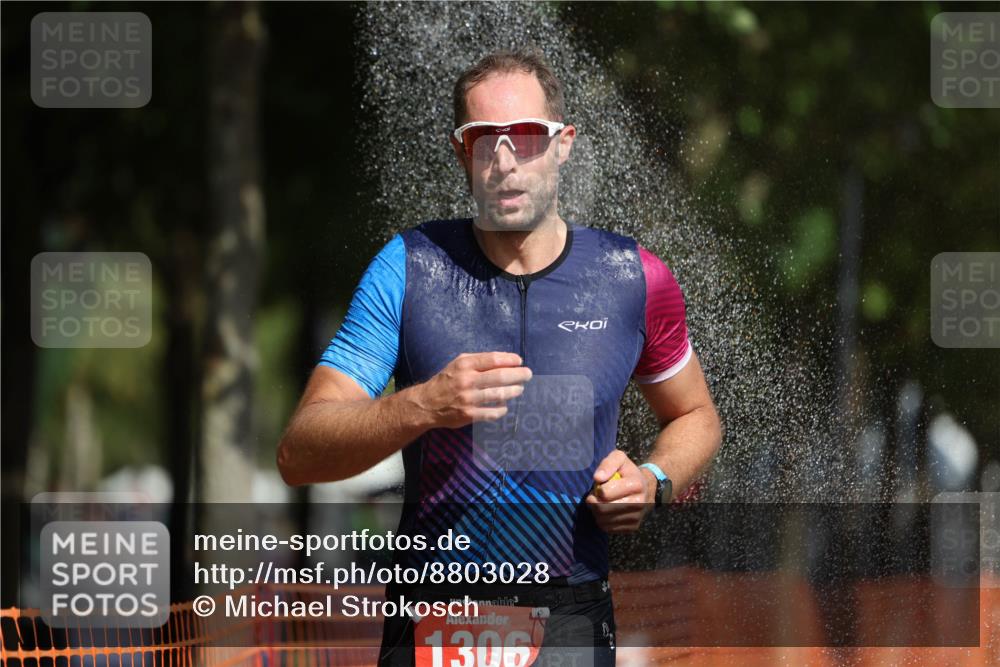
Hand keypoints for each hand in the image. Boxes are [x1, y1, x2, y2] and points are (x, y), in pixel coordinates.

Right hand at [412, 352, 531, 428]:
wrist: (426, 403)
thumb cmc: (447, 380)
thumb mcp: (458, 363)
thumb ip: (479, 360)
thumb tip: (506, 359)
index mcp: (465, 365)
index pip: (493, 359)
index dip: (510, 360)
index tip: (520, 361)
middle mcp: (467, 380)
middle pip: (500, 376)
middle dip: (518, 375)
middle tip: (527, 375)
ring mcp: (468, 399)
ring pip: (499, 394)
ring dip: (513, 391)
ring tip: (519, 389)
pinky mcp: (468, 415)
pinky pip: (492, 412)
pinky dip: (502, 409)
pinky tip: (504, 406)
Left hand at [585, 449, 655, 532]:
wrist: (646, 489)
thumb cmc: (627, 472)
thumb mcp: (619, 459)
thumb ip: (608, 464)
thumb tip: (598, 478)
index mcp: (636, 485)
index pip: (605, 493)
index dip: (597, 490)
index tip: (598, 486)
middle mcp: (639, 503)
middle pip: (603, 509)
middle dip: (593, 503)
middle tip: (594, 497)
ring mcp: (636, 518)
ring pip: (603, 521)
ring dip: (596, 512)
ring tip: (601, 503)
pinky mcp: (632, 528)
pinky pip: (608, 529)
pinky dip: (602, 521)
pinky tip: (607, 512)